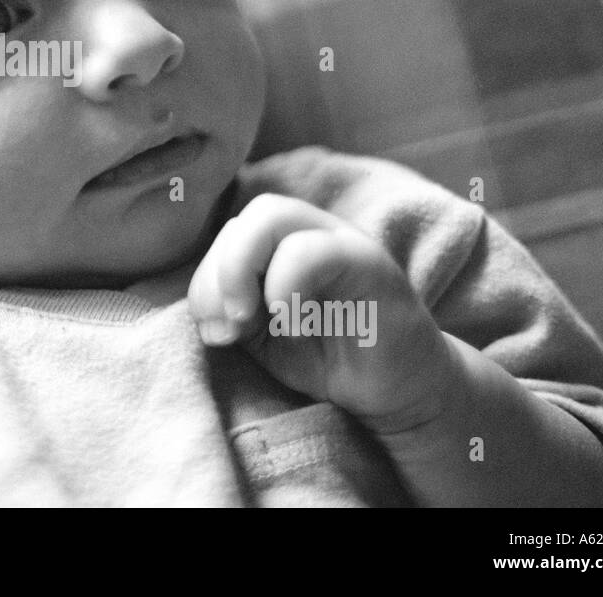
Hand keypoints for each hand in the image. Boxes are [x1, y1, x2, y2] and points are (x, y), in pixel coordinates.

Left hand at [187, 193, 456, 431]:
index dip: (207, 280)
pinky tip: (293, 324)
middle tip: (230, 325)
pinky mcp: (370, 263)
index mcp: (279, 244)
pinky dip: (285, 284)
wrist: (395, 389)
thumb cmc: (327, 355)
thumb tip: (207, 316)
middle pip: (248, 216)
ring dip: (241, 269)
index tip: (215, 332)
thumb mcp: (262, 335)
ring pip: (271, 214)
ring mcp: (340, 240)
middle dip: (220, 272)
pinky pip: (313, 249)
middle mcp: (309, 231)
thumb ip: (231, 313)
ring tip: (249, 319)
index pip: (230, 234)